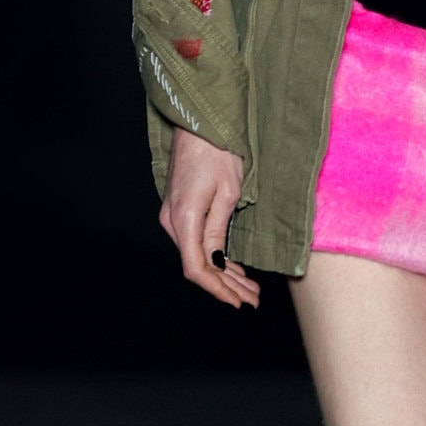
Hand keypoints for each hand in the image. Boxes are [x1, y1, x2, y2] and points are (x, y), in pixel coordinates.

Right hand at [159, 128, 259, 308]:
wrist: (200, 123)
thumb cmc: (217, 152)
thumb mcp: (227, 193)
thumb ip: (218, 231)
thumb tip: (216, 263)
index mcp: (183, 219)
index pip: (197, 269)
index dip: (218, 289)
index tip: (239, 301)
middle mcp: (172, 221)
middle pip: (197, 266)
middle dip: (226, 286)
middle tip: (253, 298)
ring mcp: (172, 215)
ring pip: (197, 256)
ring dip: (223, 274)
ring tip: (249, 288)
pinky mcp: (179, 210)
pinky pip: (195, 242)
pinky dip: (215, 257)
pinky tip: (233, 268)